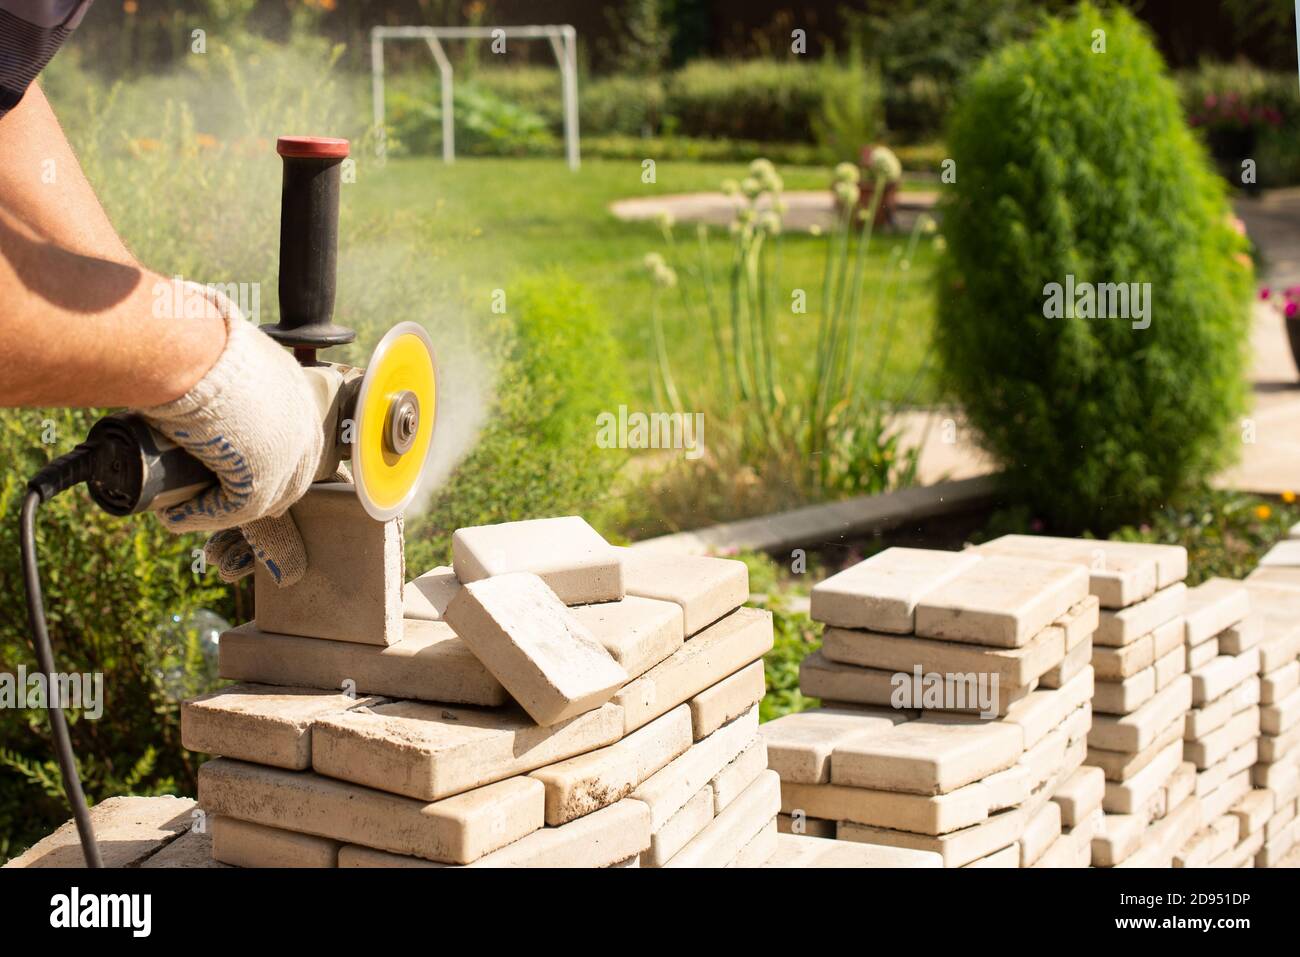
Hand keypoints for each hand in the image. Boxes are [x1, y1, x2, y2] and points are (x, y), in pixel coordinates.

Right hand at [137, 283, 322, 584]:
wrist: (191, 352)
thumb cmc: (194, 338)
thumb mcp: (219, 344)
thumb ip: (214, 352)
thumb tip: (182, 342)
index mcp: (297, 391)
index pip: (294, 437)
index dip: (269, 455)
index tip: (235, 464)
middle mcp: (303, 425)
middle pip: (288, 473)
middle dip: (254, 487)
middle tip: (212, 493)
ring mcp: (288, 455)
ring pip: (261, 495)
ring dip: (223, 505)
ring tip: (185, 505)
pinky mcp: (263, 479)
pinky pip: (233, 508)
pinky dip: (201, 515)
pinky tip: (176, 515)